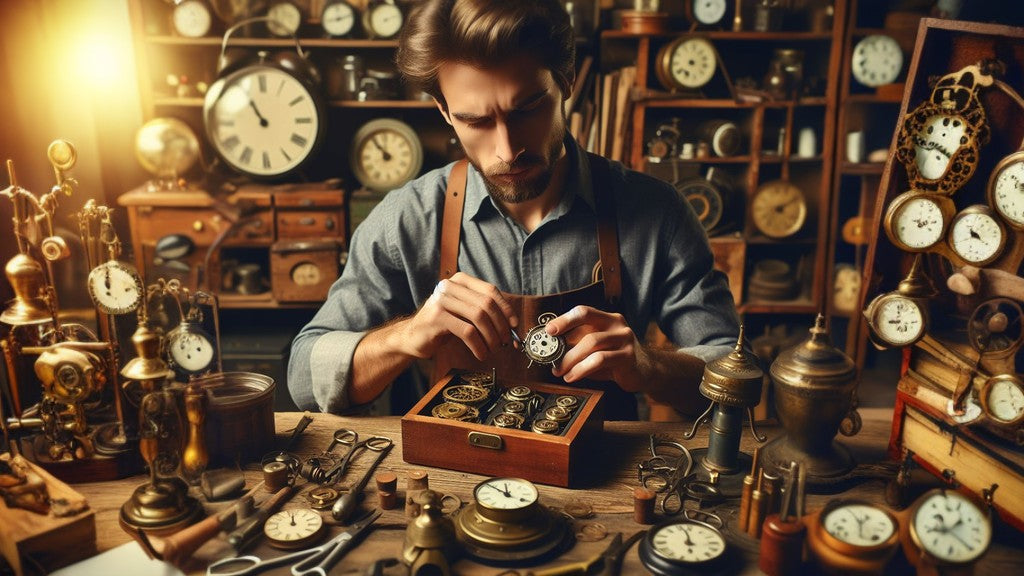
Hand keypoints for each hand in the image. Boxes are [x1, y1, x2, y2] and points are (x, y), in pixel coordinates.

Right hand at [400, 272, 516, 360]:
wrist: (413, 336)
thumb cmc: (443, 325)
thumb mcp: (464, 313)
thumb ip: (484, 313)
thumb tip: (513, 326)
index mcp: (460, 281)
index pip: (491, 291)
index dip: (506, 309)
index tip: (514, 326)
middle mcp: (450, 286)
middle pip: (487, 304)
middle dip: (501, 325)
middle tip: (506, 342)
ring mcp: (442, 300)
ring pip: (479, 317)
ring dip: (491, 336)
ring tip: (493, 349)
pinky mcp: (437, 317)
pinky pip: (467, 331)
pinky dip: (479, 345)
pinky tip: (481, 353)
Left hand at [544, 305, 645, 389]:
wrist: (644, 371)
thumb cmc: (613, 359)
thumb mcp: (595, 348)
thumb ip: (578, 344)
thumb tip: (551, 349)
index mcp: (607, 318)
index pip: (583, 311)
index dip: (564, 319)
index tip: (549, 330)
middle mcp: (617, 324)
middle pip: (587, 320)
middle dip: (564, 339)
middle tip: (550, 357)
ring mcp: (625, 338)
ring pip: (592, 342)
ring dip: (571, 358)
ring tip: (560, 372)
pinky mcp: (628, 356)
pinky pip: (600, 359)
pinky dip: (582, 369)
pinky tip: (572, 376)